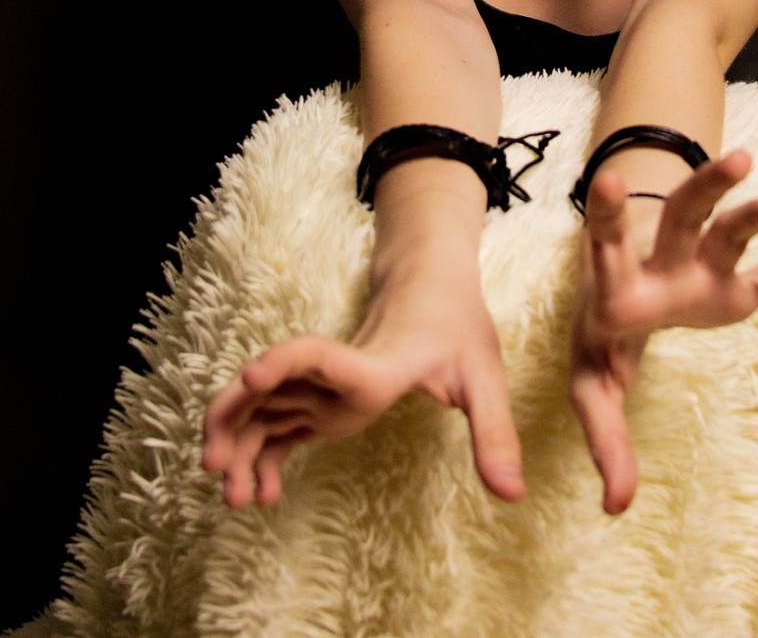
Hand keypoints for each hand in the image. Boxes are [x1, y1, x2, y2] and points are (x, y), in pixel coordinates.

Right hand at [202, 268, 525, 509]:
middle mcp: (336, 374)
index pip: (322, 355)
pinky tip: (262, 495)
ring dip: (240, 447)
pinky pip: (279, 428)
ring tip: (233, 499)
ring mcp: (323, 387)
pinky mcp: (323, 401)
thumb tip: (514, 495)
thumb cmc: (457, 324)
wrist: (432, 283)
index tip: (251, 374)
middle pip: (268, 387)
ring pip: (263, 411)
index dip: (286, 362)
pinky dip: (263, 456)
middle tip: (218, 472)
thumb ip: (494, 434)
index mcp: (373, 363)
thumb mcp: (484, 376)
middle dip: (235, 423)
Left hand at [568, 149, 757, 514]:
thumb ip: (605, 437)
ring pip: (727, 231)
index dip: (607, 218)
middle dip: (706, 190)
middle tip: (737, 161)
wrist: (622, 289)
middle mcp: (660, 264)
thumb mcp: (592, 385)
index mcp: (616, 284)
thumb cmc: (602, 339)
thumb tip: (617, 508)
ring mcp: (699, 268)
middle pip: (679, 218)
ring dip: (757, 212)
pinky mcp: (733, 288)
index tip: (604, 181)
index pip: (605, 248)